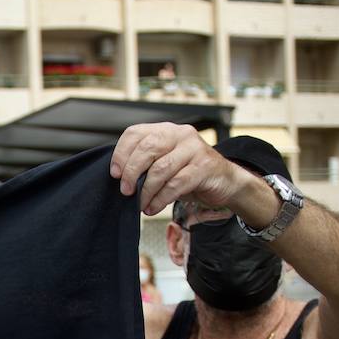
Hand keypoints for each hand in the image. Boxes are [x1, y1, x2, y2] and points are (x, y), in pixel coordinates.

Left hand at [110, 123, 257, 216]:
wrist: (224, 182)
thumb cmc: (188, 173)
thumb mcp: (163, 164)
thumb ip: (145, 164)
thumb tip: (118, 178)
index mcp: (165, 130)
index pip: (135, 133)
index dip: (121, 154)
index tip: (115, 174)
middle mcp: (180, 134)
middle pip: (147, 148)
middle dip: (132, 172)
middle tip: (126, 191)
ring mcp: (194, 148)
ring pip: (161, 168)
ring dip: (146, 191)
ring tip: (141, 204)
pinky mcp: (204, 166)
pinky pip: (176, 184)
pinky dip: (160, 199)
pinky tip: (153, 208)